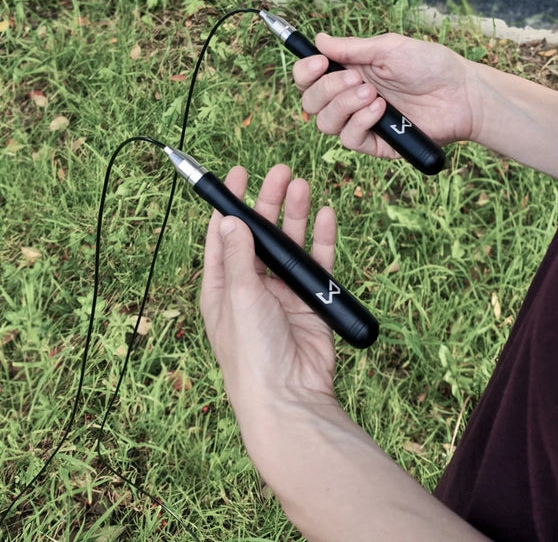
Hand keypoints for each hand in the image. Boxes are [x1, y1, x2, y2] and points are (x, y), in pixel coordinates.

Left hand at [200, 164, 337, 450]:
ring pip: (289, 243)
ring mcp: (281, 293)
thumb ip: (238, 256)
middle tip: (279, 172)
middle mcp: (250, 286)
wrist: (289, 397)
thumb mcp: (238, 296)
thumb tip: (230, 219)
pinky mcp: (309, 301)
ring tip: (300, 184)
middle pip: (259, 233)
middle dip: (267, 201)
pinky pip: (317, 262)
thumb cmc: (252, 353)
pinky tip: (325, 215)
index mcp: (221, 286)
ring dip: (294, 214)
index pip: (223, 235)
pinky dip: (321, 239)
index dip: (230, 203)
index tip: (238, 173)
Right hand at [294, 32, 475, 158]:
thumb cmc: (430, 65)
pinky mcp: (376, 143)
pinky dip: (360, 121)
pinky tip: (381, 110)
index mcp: (350, 72)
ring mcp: (362, 122)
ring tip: (372, 94)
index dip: (305, 71)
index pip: (309, 78)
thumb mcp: (389, 48)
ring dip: (344, 105)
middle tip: (356, 78)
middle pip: (311, 102)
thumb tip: (319, 39)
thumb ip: (352, 48)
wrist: (462, 93)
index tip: (319, 62)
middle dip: (327, 89)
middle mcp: (350, 98)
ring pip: (325, 123)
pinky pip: (349, 139)